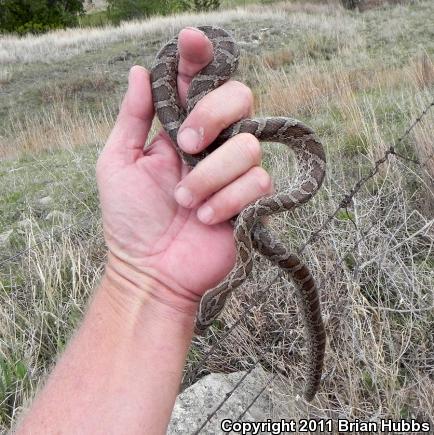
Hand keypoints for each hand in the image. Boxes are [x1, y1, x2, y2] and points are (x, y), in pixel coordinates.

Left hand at [96, 27, 271, 315]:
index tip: (190, 42)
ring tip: (185, 202)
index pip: (199, 81)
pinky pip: (257, 183)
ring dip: (210, 177)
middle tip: (185, 147)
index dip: (199, 57)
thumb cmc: (130, 220)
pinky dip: (226, 201)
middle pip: (240, 97)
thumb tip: (139, 70)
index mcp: (181, 130)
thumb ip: (133, 117)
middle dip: (212, 117)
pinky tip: (205, 219)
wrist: (152, 269)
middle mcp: (213, 144)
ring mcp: (234, 172)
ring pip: (248, 147)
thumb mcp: (118, 163)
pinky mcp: (252, 200)